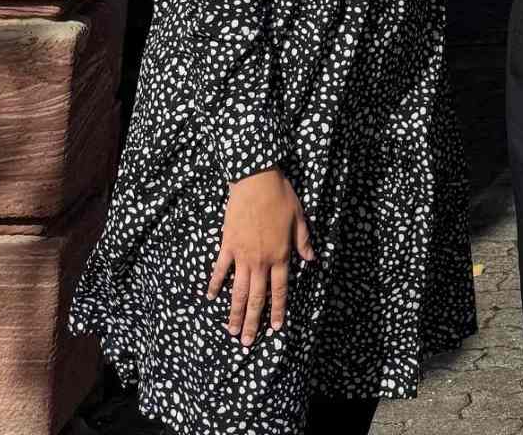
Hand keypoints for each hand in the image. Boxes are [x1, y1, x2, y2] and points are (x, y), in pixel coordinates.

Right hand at [207, 167, 315, 343]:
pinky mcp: (228, 246)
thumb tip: (312, 258)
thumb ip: (303, 241)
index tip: (276, 328)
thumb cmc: (281, 196)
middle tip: (247, 342)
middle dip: (253, 322)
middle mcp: (261, 261)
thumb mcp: (299, 218)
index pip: (280, 291)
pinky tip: (210, 298)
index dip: (278, 311)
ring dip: (235, 313)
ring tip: (231, 331)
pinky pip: (220, 270)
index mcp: (280, 256)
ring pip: (238, 291)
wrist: (256, 180)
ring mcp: (242, 256)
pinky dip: (215, 285)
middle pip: (257, 298)